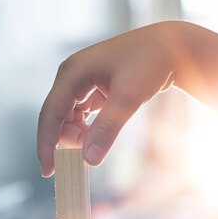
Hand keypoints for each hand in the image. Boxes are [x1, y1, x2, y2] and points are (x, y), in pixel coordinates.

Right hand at [37, 21, 178, 176]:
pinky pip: (79, 115)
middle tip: (92, 153)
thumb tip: (88, 160)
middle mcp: (71, 76)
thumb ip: (107, 128)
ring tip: (101, 139)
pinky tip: (100, 133)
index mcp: (72, 73)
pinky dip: (87, 129)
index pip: (50, 114)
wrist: (170, 46)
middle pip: (56, 119)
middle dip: (69, 140)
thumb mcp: (129, 96)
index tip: (48, 172)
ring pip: (67, 119)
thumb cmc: (150, 62)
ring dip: (79, 136)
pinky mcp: (90, 88)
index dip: (46, 144)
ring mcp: (79, 82)